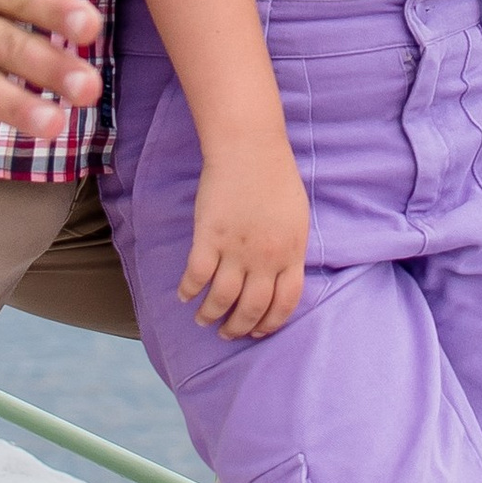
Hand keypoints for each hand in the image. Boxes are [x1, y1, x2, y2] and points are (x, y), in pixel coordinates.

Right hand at [178, 138, 309, 340]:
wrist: (250, 149)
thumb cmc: (276, 177)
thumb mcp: (297, 219)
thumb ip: (290, 250)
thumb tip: (283, 274)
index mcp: (291, 253)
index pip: (284, 303)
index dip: (270, 323)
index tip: (258, 331)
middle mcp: (265, 258)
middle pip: (252, 307)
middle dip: (239, 328)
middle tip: (228, 334)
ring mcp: (236, 249)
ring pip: (222, 299)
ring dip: (211, 315)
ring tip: (204, 320)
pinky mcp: (209, 237)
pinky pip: (196, 276)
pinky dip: (189, 291)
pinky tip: (184, 295)